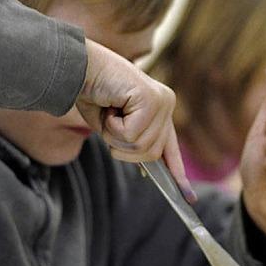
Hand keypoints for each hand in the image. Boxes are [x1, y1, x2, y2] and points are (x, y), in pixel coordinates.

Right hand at [76, 40, 194, 201]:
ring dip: (115, 136)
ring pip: (141, 147)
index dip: (177, 173)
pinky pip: (131, 135)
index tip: (189, 198)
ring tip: (109, 112)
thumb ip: (132, 143)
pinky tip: (110, 107)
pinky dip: (112, 127)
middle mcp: (166, 104)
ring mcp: (162, 101)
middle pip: (151, 154)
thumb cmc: (90, 93)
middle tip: (109, 120)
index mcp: (160, 110)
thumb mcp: (113, 127)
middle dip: (123, 146)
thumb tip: (147, 168)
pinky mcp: (151, 100)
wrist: (77, 67)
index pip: (171, 148)